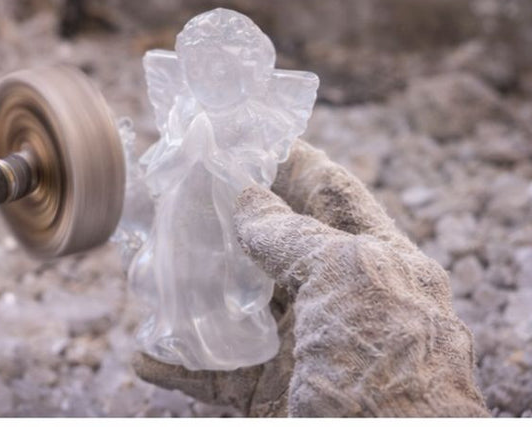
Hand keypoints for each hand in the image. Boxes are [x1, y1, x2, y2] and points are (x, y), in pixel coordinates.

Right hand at [135, 141, 490, 416]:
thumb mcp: (346, 279)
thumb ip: (292, 237)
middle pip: (276, 250)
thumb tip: (245, 196)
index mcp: (376, 259)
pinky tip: (145, 353)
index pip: (328, 192)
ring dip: (194, 294)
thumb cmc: (387, 365)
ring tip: (147, 271)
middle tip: (170, 197)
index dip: (286, 160)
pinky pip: (219, 377)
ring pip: (242, 311)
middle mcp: (342, 302)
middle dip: (226, 225)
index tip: (237, 131)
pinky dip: (180, 365)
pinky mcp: (275, 402)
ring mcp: (310, 354)